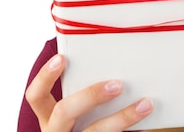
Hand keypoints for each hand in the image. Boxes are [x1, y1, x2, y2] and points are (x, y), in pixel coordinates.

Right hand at [25, 54, 153, 131]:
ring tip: (145, 104)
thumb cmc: (87, 124)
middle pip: (65, 112)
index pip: (35, 96)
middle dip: (90, 96)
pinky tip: (147, 124)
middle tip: (117, 84)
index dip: (45, 77)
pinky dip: (131, 131)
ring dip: (123, 117)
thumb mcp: (77, 113)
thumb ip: (85, 90)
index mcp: (49, 117)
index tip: (62, 58)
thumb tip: (114, 58)